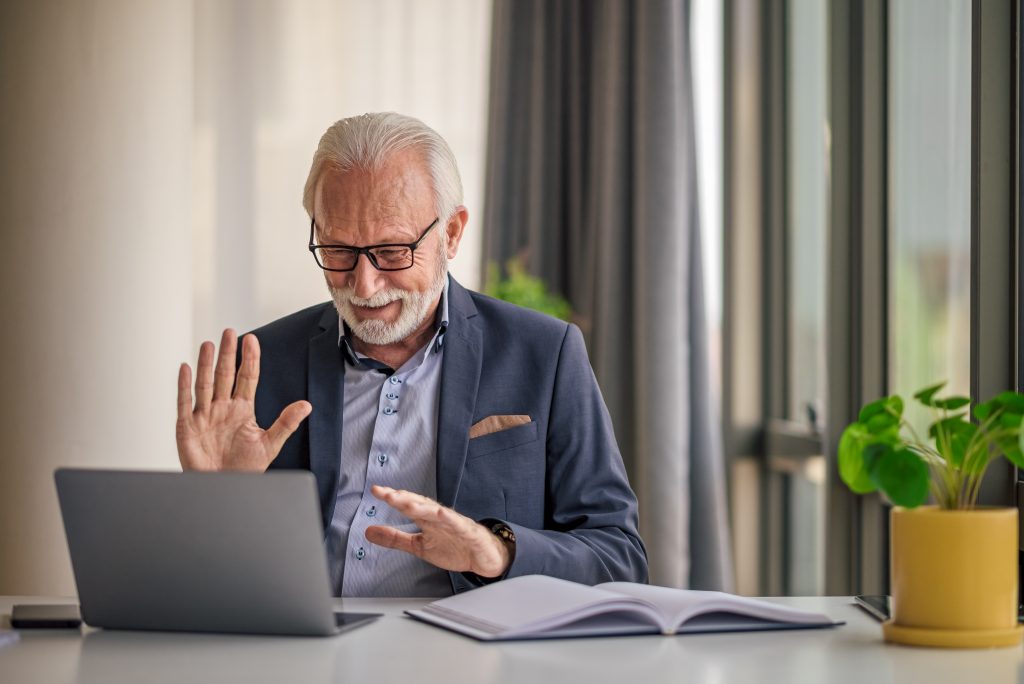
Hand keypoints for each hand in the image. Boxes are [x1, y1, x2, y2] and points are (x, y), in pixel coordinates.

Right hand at [176, 329, 311, 471]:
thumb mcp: (270, 444)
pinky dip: (184, 386)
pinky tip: (186, 368)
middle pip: (225, 375)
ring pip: (205, 384)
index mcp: (242, 410)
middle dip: (227, 354)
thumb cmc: (244, 469)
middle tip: (230, 332)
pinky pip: (184, 402)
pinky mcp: (187, 427)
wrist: (224, 488)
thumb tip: (307, 405)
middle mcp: (222, 408)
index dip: (249, 359)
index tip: (251, 339)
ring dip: (207, 364)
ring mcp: (204, 416)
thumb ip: (286, 423)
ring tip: (210, 344)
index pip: (247, 378)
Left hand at [364, 486, 511, 577]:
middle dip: (404, 498)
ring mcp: (455, 523)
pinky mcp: (469, 533)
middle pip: (420, 504)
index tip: (376, 490)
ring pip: (437, 513)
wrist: (483, 558)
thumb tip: (368, 531)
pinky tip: (442, 513)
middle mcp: (439, 517)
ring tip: (408, 503)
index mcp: (427, 519)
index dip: (393, 497)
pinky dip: (451, 519)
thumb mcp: (418, 546)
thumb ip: (395, 538)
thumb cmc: (453, 547)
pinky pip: (459, 525)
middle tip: (387, 494)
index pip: (408, 504)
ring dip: (423, 507)